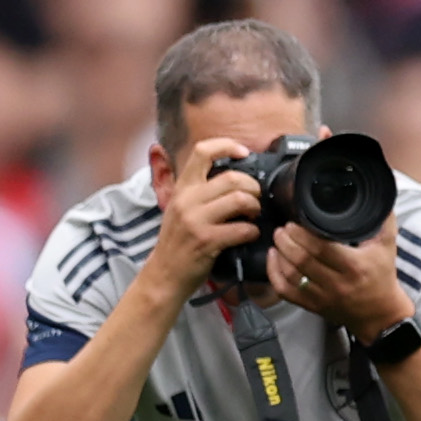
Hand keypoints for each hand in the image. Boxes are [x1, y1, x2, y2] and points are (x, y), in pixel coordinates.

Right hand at [145, 135, 266, 305]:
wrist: (164, 274)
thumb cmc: (178, 242)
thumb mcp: (180, 208)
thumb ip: (200, 190)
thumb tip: (233, 177)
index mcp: (182, 188)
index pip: (202, 151)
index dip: (227, 145)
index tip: (244, 153)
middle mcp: (187, 200)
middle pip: (232, 177)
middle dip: (253, 187)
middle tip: (256, 198)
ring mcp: (196, 221)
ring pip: (241, 199)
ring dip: (256, 207)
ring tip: (254, 215)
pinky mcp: (206, 241)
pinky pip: (242, 229)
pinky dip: (253, 231)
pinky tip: (250, 235)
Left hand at [271, 212, 414, 344]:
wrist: (380, 315)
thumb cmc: (382, 278)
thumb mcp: (387, 248)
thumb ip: (384, 222)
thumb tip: (380, 198)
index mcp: (354, 266)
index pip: (321, 249)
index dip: (302, 235)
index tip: (294, 223)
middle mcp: (336, 283)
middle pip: (302, 260)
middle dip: (286, 241)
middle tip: (282, 229)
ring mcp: (322, 297)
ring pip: (291, 275)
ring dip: (279, 255)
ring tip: (277, 240)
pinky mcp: (313, 306)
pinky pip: (286, 292)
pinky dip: (274, 274)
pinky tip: (273, 259)